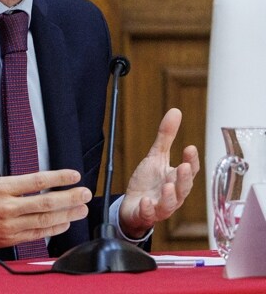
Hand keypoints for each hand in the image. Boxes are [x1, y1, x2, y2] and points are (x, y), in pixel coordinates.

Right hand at [0, 128, 91, 250]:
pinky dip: (53, 230)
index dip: (58, 178)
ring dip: (66, 215)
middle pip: (46, 203)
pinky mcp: (8, 238)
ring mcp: (9, 225)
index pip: (35, 182)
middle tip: (85, 193)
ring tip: (81, 209)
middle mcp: (7, 207)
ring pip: (45, 220)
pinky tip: (63, 224)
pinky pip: (36, 235)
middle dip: (70, 198)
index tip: (72, 175)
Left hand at [118, 108, 199, 238]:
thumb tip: (175, 111)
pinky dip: (148, 209)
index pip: (189, 171)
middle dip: (184, 178)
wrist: (133, 205)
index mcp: (176, 179)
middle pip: (183, 188)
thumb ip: (166, 136)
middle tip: (183, 166)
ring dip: (170, 196)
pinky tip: (145, 201)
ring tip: (168, 185)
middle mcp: (173, 194)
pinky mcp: (146, 214)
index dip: (191, 161)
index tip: (189, 148)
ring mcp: (160, 206)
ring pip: (170, 204)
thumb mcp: (156, 156)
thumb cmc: (149, 181)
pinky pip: (149, 214)